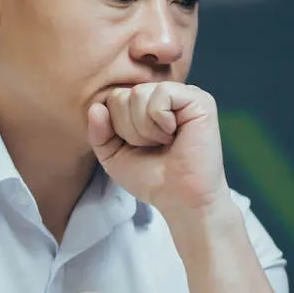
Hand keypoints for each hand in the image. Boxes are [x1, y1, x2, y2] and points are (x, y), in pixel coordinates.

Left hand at [87, 82, 227, 216]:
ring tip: (165, 142)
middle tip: (154, 146)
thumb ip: (99, 133)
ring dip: (145, 128)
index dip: (117, 129)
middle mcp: (163, 96)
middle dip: (130, 130)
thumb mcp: (113, 156)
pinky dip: (160, 119)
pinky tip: (174, 134)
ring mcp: (182, 95)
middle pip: (122, 95)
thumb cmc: (152, 178)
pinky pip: (161, 93)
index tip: (139, 148)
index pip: (113, 99)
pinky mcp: (198, 99)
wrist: (180, 199)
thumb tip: (95, 107)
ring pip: (138, 94)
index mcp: (145, 105)